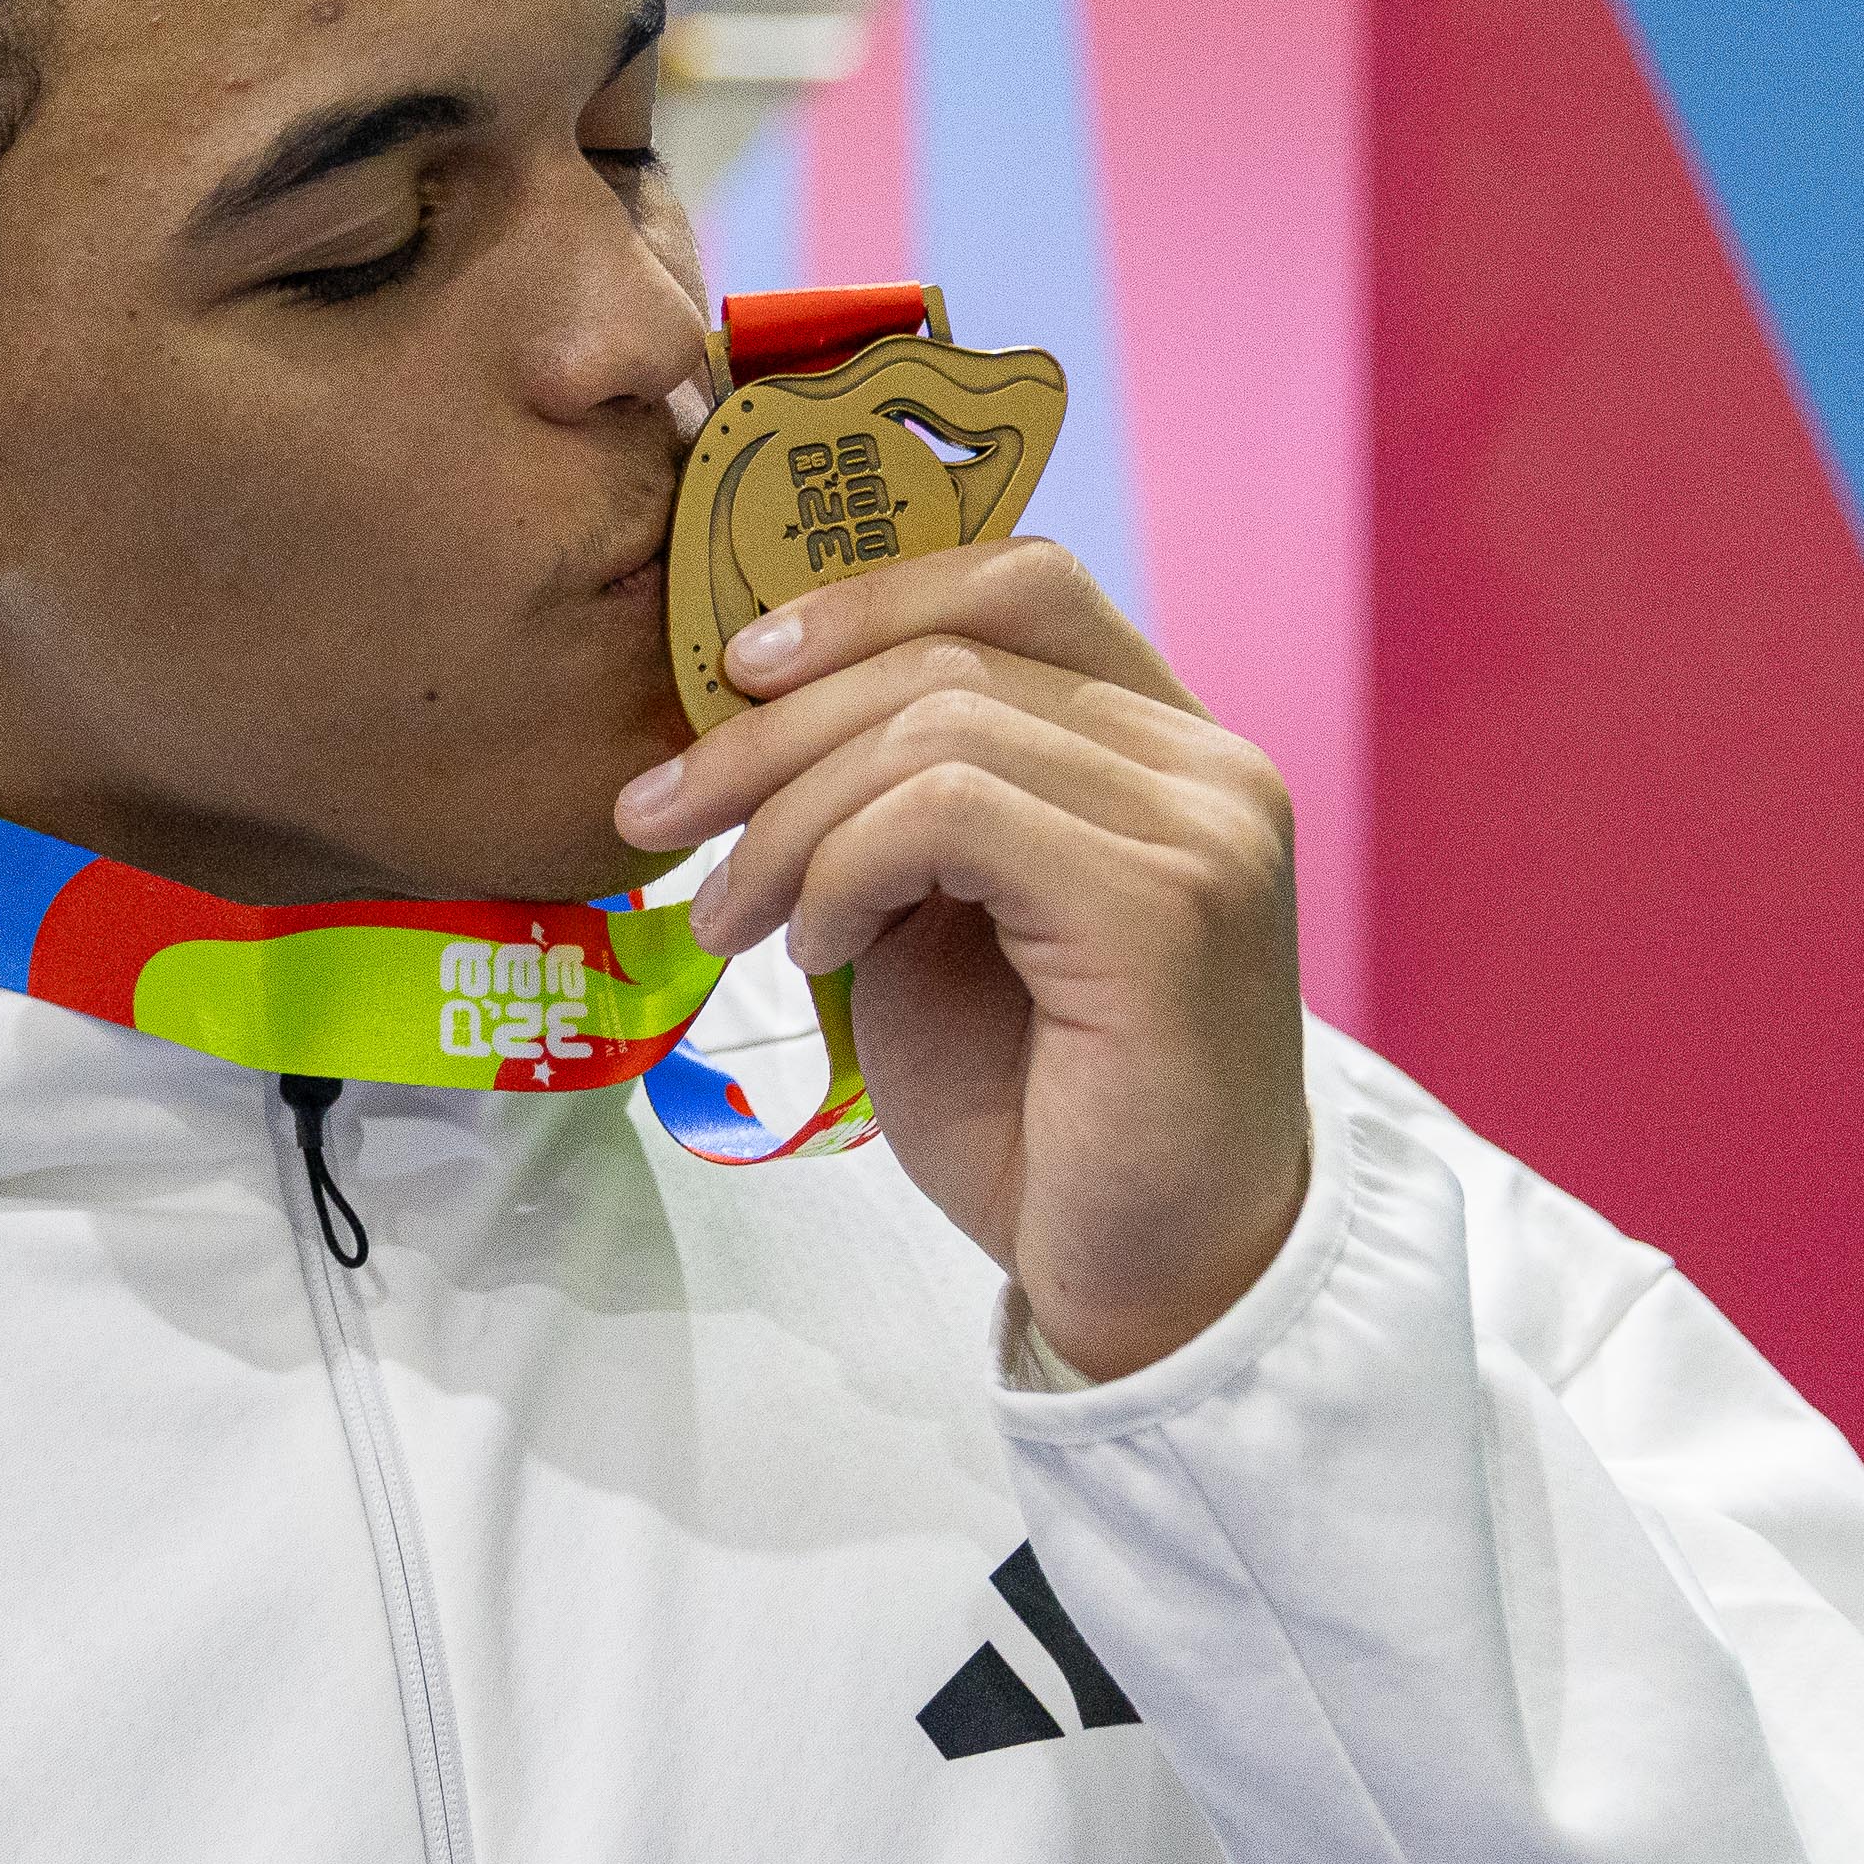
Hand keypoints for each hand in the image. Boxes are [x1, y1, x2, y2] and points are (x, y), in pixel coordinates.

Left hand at [615, 539, 1308, 1380]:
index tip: (735, 671)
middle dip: (768, 729)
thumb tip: (755, 703)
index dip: (864, 599)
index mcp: (1165, 748)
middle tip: (656, 817)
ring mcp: (1201, 830)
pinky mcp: (1165, 909)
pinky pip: (950, 811)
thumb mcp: (943, 917)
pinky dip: (844, 869)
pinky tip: (818, 953)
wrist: (1146, 1282)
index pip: (1020, 581)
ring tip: (733, 921)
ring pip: (932, 725)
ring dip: (788, 819)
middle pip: (948, 651)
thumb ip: (900, 803)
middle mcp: (1206, 768)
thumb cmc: (1039, 1111)